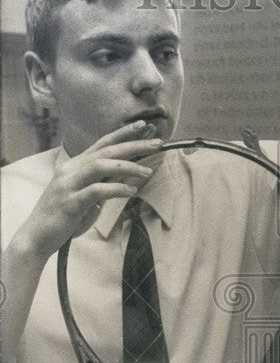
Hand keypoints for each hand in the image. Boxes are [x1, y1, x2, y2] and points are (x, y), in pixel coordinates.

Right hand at [18, 121, 162, 260]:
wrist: (38, 236)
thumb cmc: (65, 217)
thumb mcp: (88, 195)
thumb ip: (105, 181)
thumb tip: (128, 170)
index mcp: (75, 166)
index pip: (102, 144)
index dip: (123, 133)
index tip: (143, 125)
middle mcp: (71, 170)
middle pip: (106, 151)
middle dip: (133, 145)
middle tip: (157, 143)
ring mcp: (69, 185)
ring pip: (100, 166)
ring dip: (127, 166)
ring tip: (147, 171)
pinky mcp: (70, 203)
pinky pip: (96, 191)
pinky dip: (116, 189)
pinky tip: (131, 191)